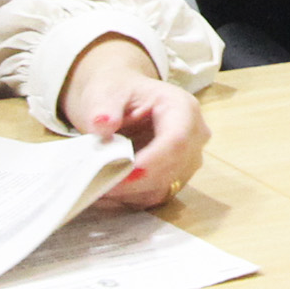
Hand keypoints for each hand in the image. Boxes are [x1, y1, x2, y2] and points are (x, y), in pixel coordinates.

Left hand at [57, 36, 206, 208]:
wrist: (119, 100)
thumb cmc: (117, 92)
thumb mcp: (106, 91)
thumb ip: (104, 107)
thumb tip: (103, 123)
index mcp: (182, 108)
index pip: (176, 140)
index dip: (151, 162)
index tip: (121, 173)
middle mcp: (193, 136)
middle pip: (172, 169)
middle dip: (134, 181)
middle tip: (97, 183)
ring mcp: (186, 160)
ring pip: (162, 187)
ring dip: (128, 192)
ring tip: (96, 184)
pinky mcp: (173, 178)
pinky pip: (153, 196)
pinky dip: (128, 196)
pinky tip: (106, 188)